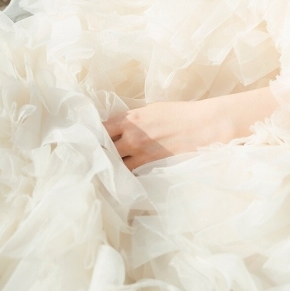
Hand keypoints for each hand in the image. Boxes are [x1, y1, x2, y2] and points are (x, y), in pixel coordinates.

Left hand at [103, 87, 276, 169]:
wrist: (204, 125)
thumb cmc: (180, 114)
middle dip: (95, 154)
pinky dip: (124, 177)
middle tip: (87, 159)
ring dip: (108, 168)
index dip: (91, 136)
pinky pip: (131, 175)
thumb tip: (118, 128)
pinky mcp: (151, 166)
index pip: (99, 129)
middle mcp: (131, 136)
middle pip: (102, 149)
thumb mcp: (152, 110)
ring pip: (114, 165)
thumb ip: (132, 120)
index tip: (85, 140)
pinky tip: (119, 180)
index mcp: (130, 119)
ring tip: (100, 173)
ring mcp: (141, 154)